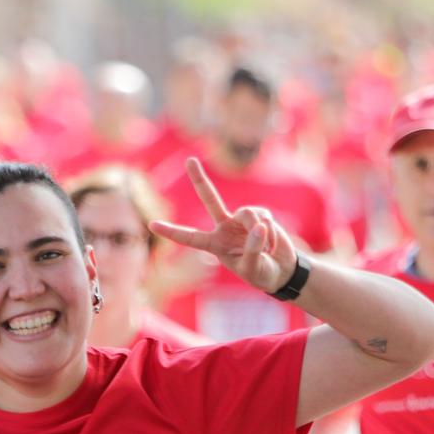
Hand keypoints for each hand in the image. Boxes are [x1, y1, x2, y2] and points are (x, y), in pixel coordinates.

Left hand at [150, 158, 299, 294]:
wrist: (282, 270)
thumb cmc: (262, 274)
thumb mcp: (253, 268)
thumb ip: (253, 249)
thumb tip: (259, 226)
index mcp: (215, 244)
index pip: (190, 237)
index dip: (172, 232)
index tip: (151, 225)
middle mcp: (224, 227)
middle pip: (210, 198)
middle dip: (200, 179)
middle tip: (189, 159)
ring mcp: (241, 219)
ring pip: (248, 214)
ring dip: (259, 232)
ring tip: (266, 250)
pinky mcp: (260, 215)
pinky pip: (264, 218)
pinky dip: (271, 234)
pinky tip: (273, 246)